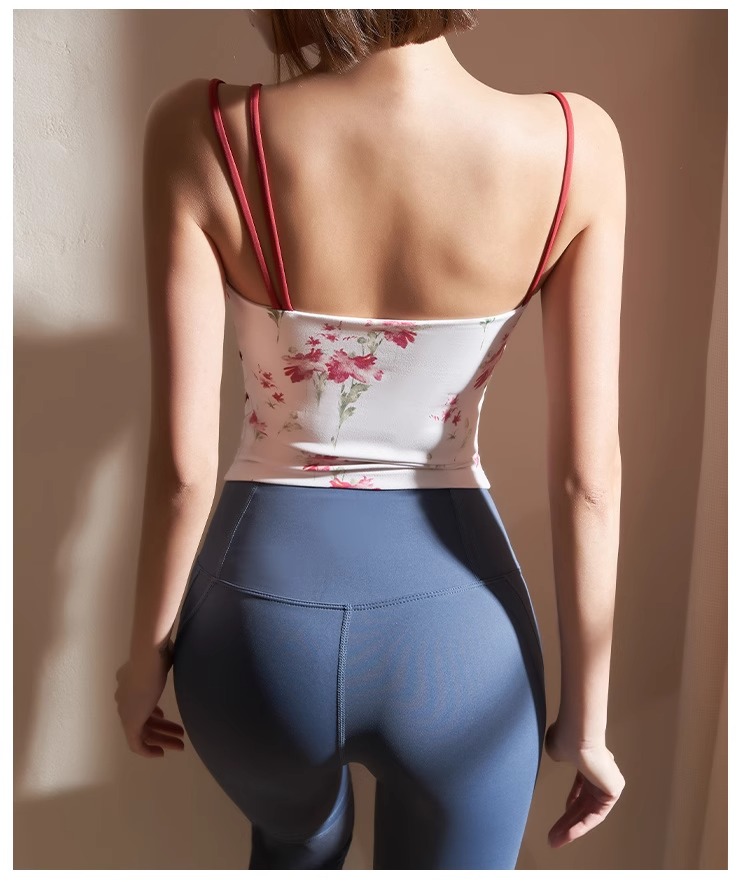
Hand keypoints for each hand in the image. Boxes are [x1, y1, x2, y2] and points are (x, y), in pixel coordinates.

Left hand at [114, 640, 184, 757]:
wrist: (149, 656)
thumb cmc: (159, 653)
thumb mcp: (161, 658)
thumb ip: (162, 662)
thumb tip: (169, 655)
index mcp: (128, 681)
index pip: (139, 702)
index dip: (153, 712)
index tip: (165, 717)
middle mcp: (123, 697)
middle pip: (143, 718)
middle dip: (163, 729)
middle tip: (180, 735)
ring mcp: (126, 710)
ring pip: (143, 731)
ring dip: (162, 739)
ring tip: (180, 745)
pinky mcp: (130, 722)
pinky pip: (136, 743)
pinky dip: (148, 750)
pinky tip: (162, 753)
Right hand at [544, 718, 624, 847]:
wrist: (578, 734)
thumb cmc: (566, 737)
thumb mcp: (558, 750)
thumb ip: (561, 756)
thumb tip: (559, 756)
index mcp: (590, 761)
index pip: (583, 788)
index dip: (572, 803)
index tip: (561, 815)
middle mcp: (602, 772)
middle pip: (584, 804)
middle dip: (567, 822)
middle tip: (553, 837)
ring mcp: (609, 782)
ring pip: (589, 812)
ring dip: (571, 828)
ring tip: (555, 841)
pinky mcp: (613, 791)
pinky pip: (596, 814)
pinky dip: (581, 826)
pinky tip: (567, 834)